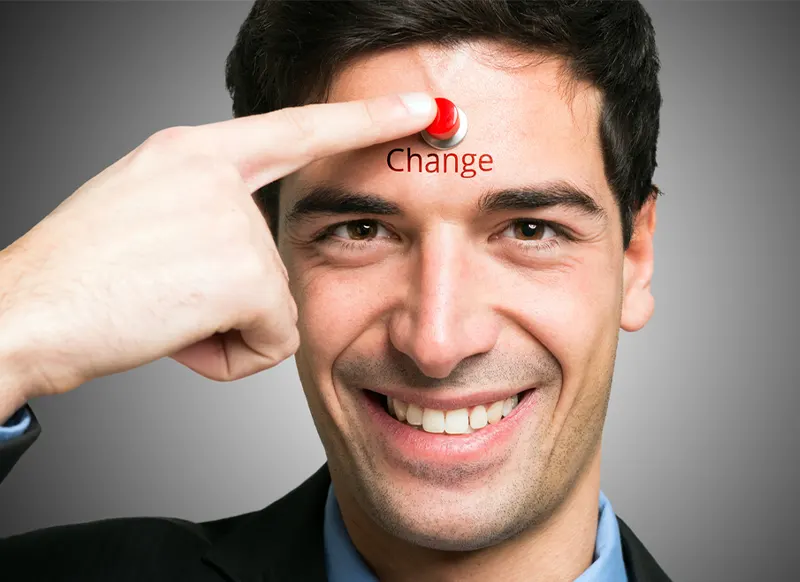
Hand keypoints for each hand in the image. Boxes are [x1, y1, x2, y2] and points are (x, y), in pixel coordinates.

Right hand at [0, 93, 434, 414]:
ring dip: (225, 327)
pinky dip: (229, 356)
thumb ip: (204, 215)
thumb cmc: (76, 277)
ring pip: (274, 302)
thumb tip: (247, 255)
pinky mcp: (243, 273)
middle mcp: (214, 174)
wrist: (24, 314)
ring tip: (160, 316)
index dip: (362, 118)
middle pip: (275, 256)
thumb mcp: (142, 213)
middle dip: (234, 297)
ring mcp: (231, 220)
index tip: (419, 107)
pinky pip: (273, 337)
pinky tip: (175, 337)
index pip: (297, 129)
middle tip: (161, 297)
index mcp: (191, 153)